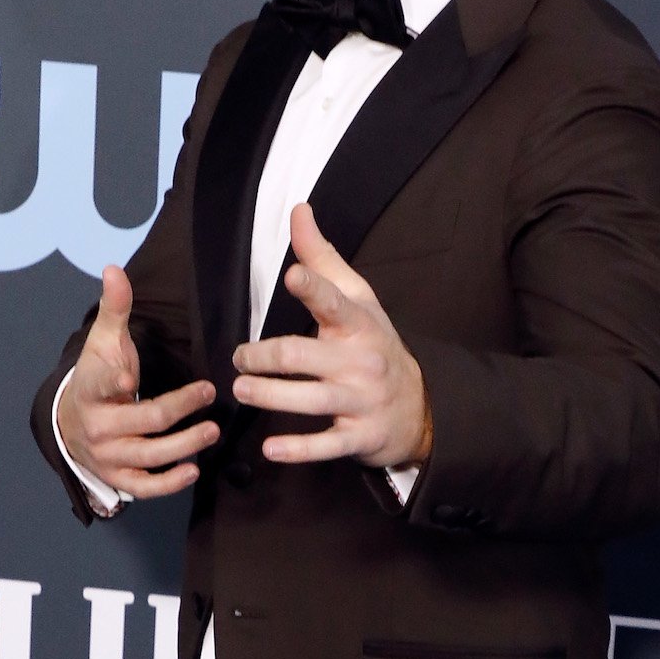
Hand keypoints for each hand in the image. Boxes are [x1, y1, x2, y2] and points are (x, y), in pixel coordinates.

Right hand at [54, 265, 218, 498]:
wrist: (69, 424)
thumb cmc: (96, 375)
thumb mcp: (102, 341)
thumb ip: (113, 307)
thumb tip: (114, 268)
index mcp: (91, 390)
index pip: (99, 385)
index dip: (113, 383)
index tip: (128, 380)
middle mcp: (98, 427)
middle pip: (143, 421)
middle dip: (178, 409)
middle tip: (209, 394)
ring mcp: (108, 456)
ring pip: (149, 455)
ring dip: (184, 445)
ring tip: (212, 431)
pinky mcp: (119, 478)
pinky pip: (145, 486)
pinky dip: (169, 482)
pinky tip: (194, 469)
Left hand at [232, 203, 432, 468]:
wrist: (419, 406)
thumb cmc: (374, 343)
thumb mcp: (357, 298)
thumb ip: (322, 257)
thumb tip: (298, 209)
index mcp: (357, 323)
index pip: (334, 301)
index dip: (314, 287)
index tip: (292, 276)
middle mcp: (360, 361)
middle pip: (302, 356)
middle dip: (262, 358)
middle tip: (240, 358)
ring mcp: (361, 400)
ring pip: (308, 400)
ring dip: (267, 396)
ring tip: (241, 390)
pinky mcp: (359, 436)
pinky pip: (325, 445)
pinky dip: (296, 449)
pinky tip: (269, 449)